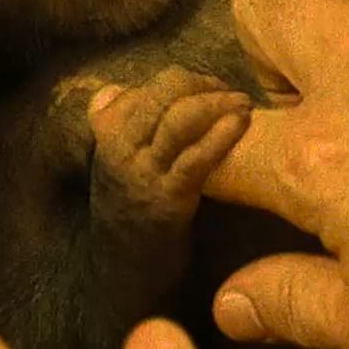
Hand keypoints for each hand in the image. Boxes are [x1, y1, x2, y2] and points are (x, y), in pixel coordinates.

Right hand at [88, 65, 250, 223]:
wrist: (121, 267)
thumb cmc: (127, 207)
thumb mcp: (113, 160)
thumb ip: (116, 123)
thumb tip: (113, 90)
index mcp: (105, 129)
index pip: (150, 86)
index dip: (188, 81)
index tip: (211, 89)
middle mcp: (119, 145)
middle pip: (163, 93)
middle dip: (203, 85)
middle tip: (231, 94)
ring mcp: (143, 172)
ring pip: (178, 119)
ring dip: (217, 104)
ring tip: (243, 104)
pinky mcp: (168, 198)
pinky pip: (195, 157)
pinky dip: (221, 135)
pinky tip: (241, 124)